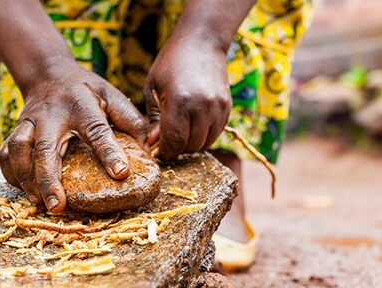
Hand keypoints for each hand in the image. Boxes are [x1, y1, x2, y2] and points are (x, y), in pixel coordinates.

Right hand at [0, 59, 145, 211]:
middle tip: (58, 206)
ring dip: (27, 178)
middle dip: (49, 179)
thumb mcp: (112, 95)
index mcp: (82, 105)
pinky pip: (6, 154)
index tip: (121, 174)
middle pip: (45, 148)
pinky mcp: (15, 130)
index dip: (109, 152)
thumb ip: (130, 119)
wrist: (48, 72)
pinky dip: (11, 174)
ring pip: (19, 150)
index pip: (97, 130)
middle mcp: (51, 115)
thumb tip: (150, 145)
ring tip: (38, 202)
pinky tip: (24, 191)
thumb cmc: (86, 91)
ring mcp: (29, 123)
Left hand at [145, 36, 231, 159]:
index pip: (174, 142)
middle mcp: (202, 107)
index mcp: (180, 101)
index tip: (158, 150)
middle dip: (177, 148)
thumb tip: (153, 145)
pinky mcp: (227, 108)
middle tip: (168, 139)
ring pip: (204, 144)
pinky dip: (204, 135)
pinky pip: (215, 134)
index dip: (165, 152)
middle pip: (190, 146)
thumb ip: (153, 119)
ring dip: (191, 143)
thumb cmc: (171, 63)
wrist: (202, 42)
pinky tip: (193, 123)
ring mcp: (218, 108)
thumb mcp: (153, 88)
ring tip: (180, 130)